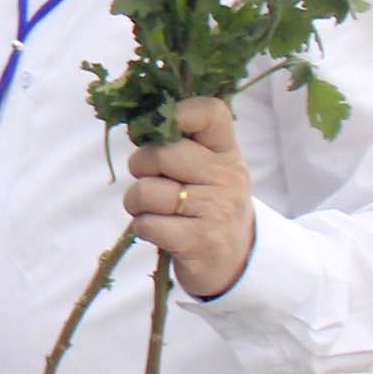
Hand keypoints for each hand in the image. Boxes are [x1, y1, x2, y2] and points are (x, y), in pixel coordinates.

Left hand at [123, 96, 257, 299]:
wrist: (235, 261)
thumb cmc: (208, 205)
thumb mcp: (208, 170)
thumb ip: (182, 143)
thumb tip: (139, 122)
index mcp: (227, 152)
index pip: (210, 112)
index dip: (178, 112)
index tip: (160, 129)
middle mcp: (227, 177)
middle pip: (162, 153)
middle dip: (140, 167)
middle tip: (150, 180)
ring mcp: (216, 210)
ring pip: (147, 191)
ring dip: (137, 203)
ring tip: (154, 209)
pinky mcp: (199, 242)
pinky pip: (147, 224)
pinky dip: (144, 228)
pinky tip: (162, 231)